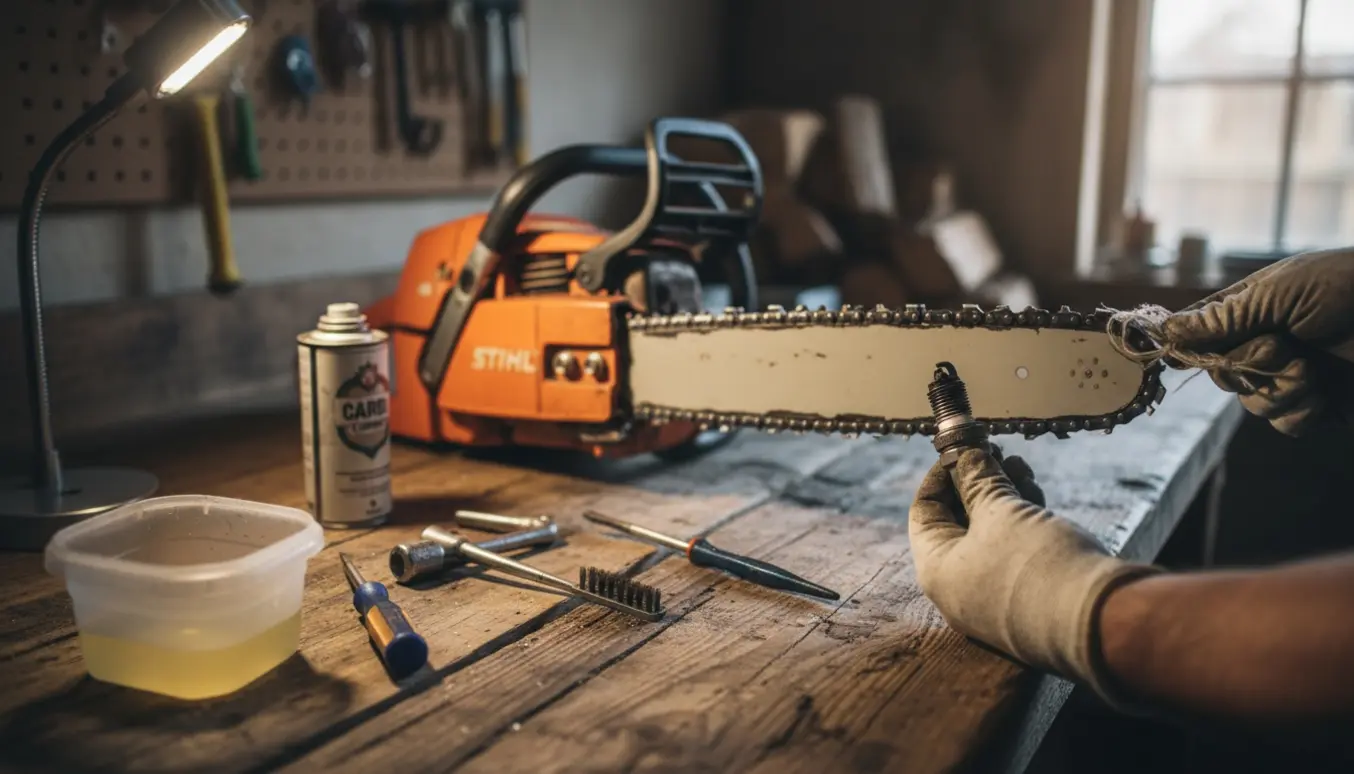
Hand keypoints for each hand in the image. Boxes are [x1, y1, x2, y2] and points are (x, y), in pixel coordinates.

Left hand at [908, 445, 1157, 705]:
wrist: (1100, 622)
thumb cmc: (1037, 563)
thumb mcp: (1000, 509)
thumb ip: (976, 478)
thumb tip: (963, 454)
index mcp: (936, 571)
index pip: (924, 511)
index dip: (942, 473)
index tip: (963, 446)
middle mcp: (957, 590)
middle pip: (957, 522)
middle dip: (977, 482)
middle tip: (997, 451)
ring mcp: (993, 599)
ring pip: (989, 536)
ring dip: (1003, 497)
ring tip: (1022, 468)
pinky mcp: (1027, 601)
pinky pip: (1013, 555)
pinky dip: (1021, 523)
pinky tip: (1036, 495)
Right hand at [1160, 247, 1353, 435]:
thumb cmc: (1345, 286)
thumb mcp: (1277, 293)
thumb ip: (1223, 316)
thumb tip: (1163, 329)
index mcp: (1246, 310)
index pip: (1194, 333)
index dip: (1183, 347)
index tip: (1174, 356)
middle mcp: (1261, 343)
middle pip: (1218, 375)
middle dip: (1247, 367)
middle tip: (1282, 347)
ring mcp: (1287, 375)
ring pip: (1250, 403)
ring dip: (1280, 389)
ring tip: (1313, 368)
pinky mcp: (1315, 404)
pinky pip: (1284, 423)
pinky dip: (1301, 411)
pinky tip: (1323, 392)